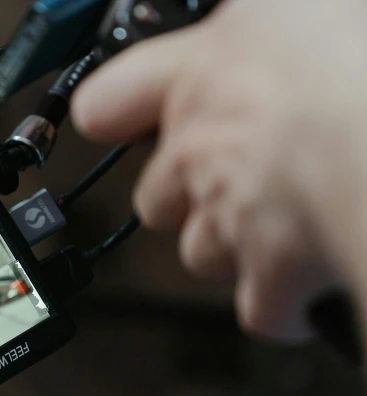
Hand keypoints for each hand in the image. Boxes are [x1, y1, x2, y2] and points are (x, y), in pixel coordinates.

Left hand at [71, 0, 366, 340]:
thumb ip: (268, 14)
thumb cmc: (358, 58)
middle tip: (233, 180)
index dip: (114, 113)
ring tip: (280, 225)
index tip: (120, 119)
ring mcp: (229, 218)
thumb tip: (279, 10)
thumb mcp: (304, 5)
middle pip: (156, 197)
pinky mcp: (269, 276)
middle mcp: (201, 150)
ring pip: (201, 253)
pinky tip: (310, 288)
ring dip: (231, 249)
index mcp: (204, 73)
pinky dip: (281, 307)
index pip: (110, 100)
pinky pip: (260, 308)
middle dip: (187, 199)